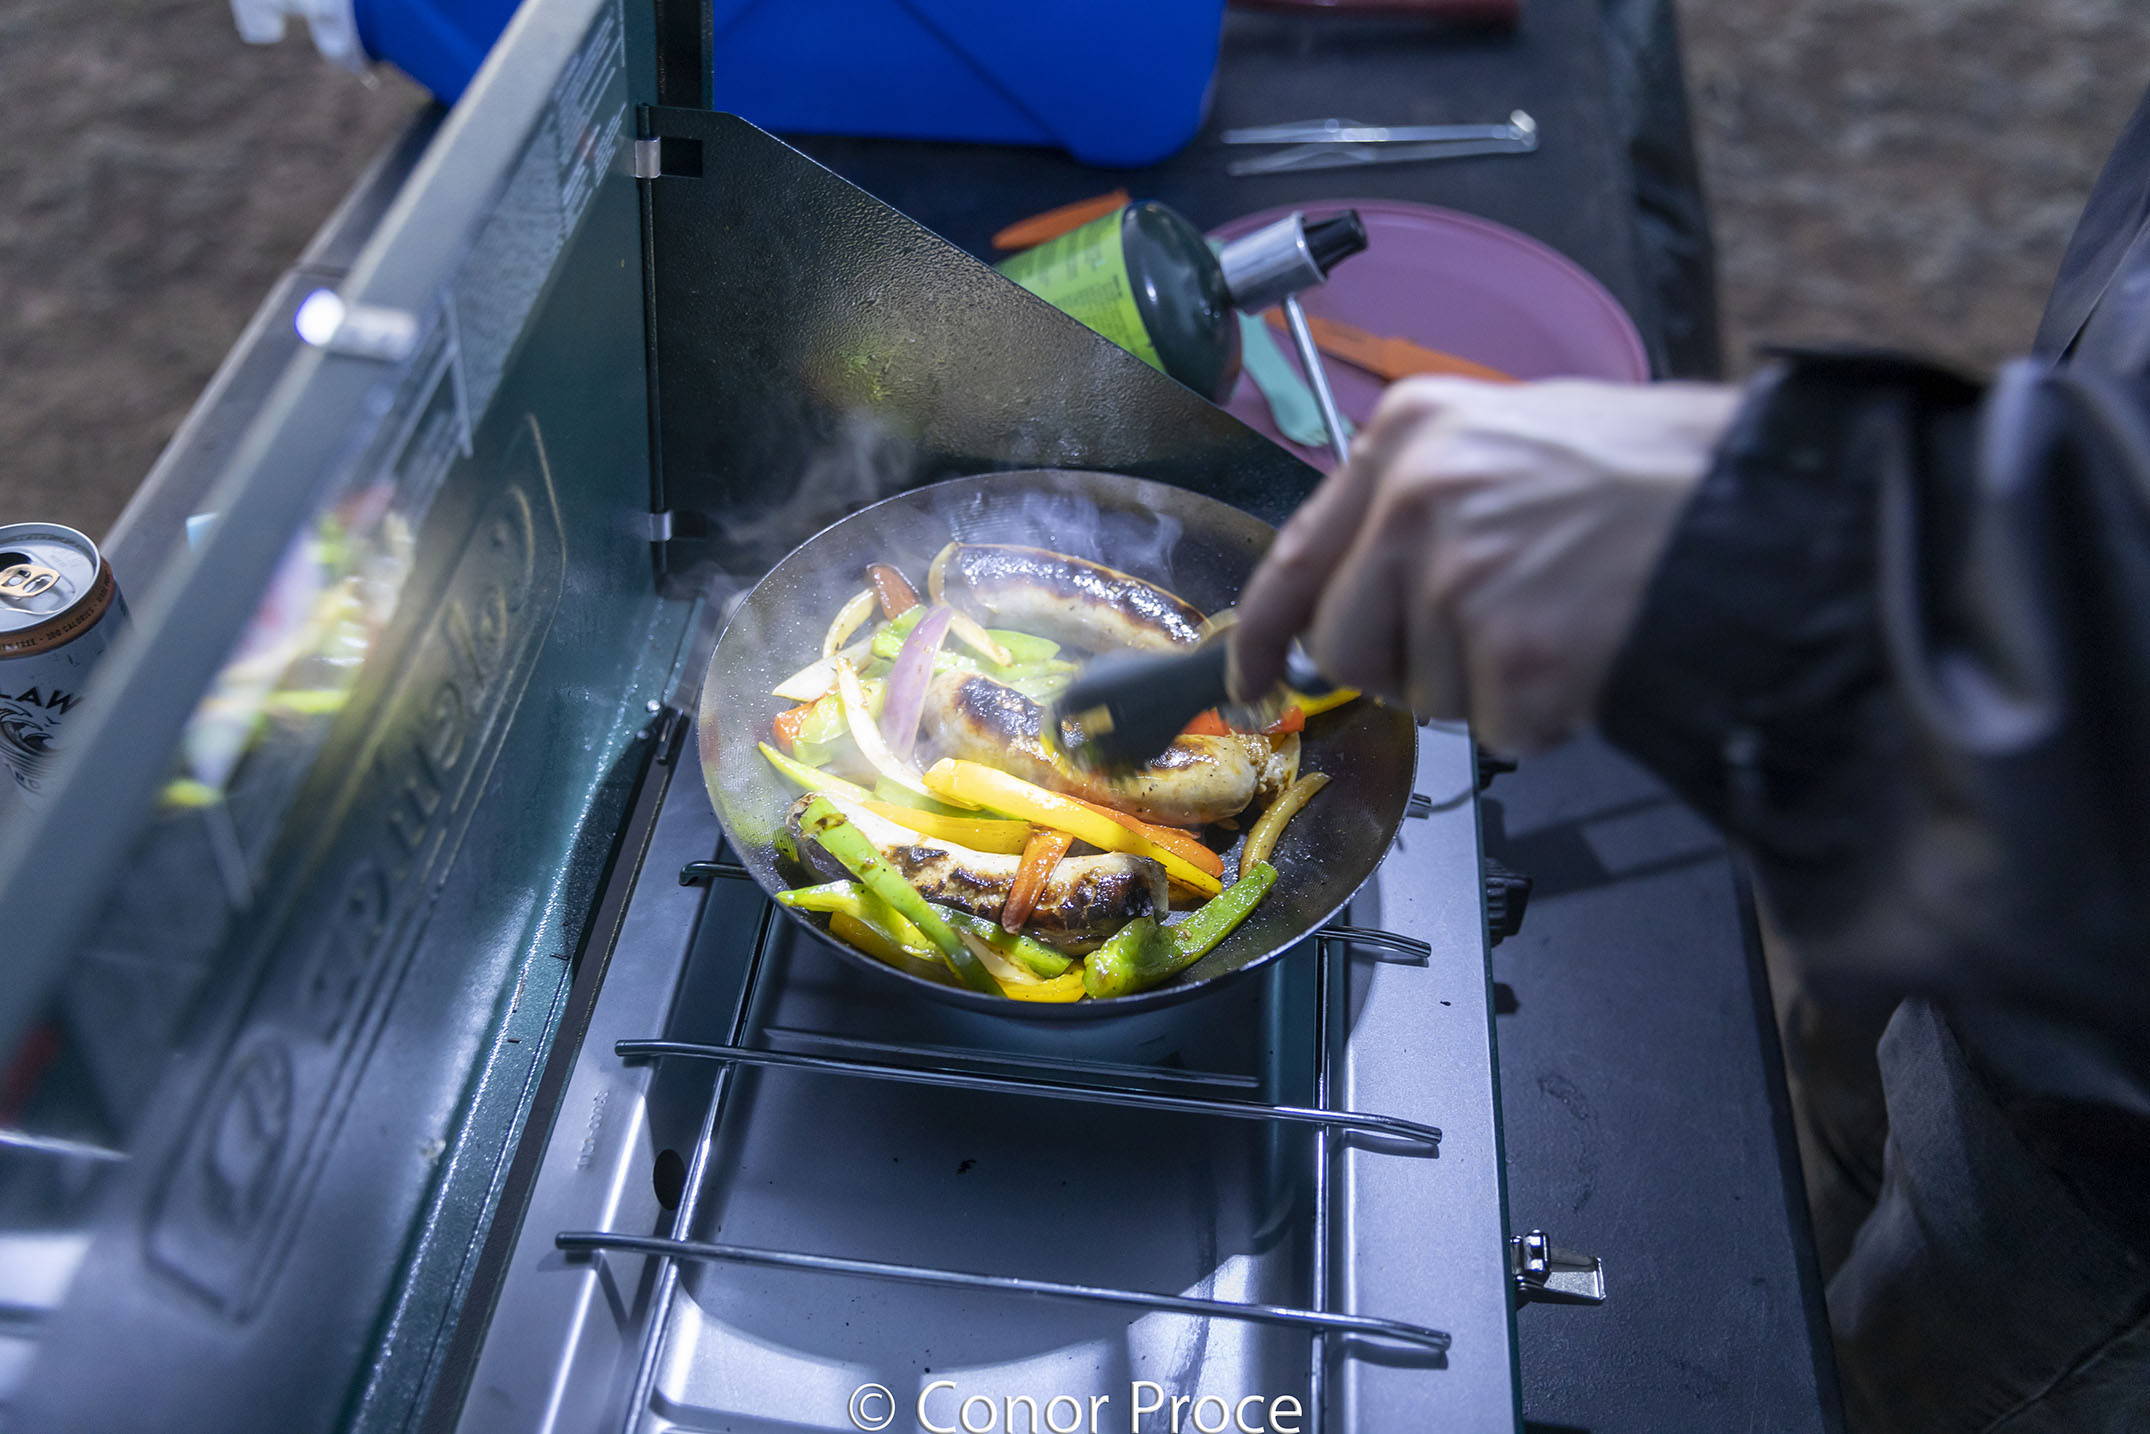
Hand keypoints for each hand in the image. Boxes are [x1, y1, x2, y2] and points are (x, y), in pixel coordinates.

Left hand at [1230, 376, 1742, 751]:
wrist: (1762, 502)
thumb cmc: (1648, 473)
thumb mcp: (1508, 438)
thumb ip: (1416, 502)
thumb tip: (1350, 590)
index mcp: (1409, 437)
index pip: (1294, 559)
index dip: (1263, 635)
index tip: (1248, 678)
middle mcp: (1419, 500)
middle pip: (1347, 645)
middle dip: (1402, 665)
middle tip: (1487, 634)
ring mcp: (1463, 578)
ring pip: (1425, 694)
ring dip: (1488, 683)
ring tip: (1562, 616)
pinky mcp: (1516, 652)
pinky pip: (1498, 727)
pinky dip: (1545, 713)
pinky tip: (1589, 650)